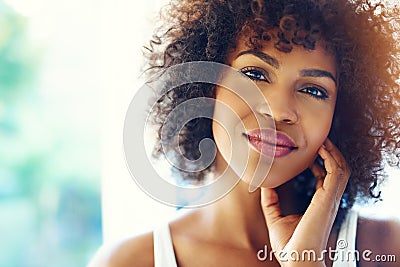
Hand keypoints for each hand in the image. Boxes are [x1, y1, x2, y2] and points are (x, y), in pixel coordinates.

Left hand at [260, 139, 350, 266]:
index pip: (325, 178)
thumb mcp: (275, 218)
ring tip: (322, 139)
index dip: (320, 162)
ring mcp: (330, 199)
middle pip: (336, 170)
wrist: (296, 260)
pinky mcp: (328, 199)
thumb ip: (270, 201)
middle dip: (330, 153)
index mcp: (319, 204)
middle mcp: (327, 200)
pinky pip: (337, 173)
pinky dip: (332, 158)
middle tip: (319, 140)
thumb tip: (264, 185)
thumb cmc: (289, 245)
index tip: (309, 151)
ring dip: (333, 152)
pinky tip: (322, 149)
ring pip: (340, 169)